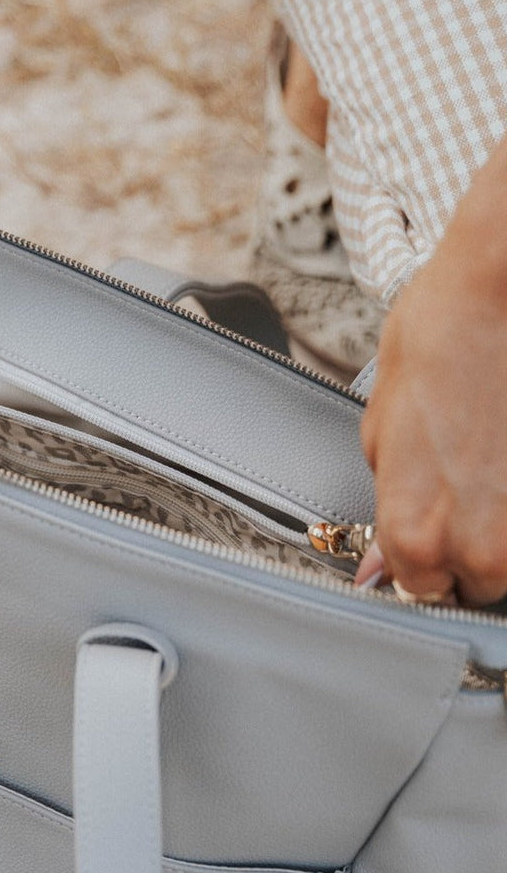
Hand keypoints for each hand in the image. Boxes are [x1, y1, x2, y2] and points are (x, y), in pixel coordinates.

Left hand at [354, 144, 506, 606]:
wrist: (504, 285)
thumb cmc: (441, 338)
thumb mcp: (380, 429)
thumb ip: (386, 504)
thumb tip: (378, 562)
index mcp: (413, 532)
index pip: (418, 588)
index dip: (423, 556)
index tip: (431, 527)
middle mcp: (480, 545)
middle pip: (477, 582)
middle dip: (470, 544)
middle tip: (473, 483)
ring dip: (505, 521)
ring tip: (496, 461)